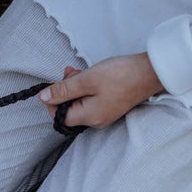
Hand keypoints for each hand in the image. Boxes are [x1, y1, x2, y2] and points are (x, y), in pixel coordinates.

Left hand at [39, 54, 163, 129]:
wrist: (148, 72)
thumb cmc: (118, 75)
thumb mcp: (86, 80)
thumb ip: (63, 89)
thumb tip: (42, 98)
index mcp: (89, 117)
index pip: (60, 117)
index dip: (52, 100)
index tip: (55, 83)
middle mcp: (96, 120)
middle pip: (69, 109)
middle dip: (64, 90)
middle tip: (70, 72)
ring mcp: (104, 113)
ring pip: (79, 102)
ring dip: (74, 86)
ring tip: (79, 70)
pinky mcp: (110, 105)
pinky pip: (90, 99)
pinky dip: (85, 87)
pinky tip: (88, 74)